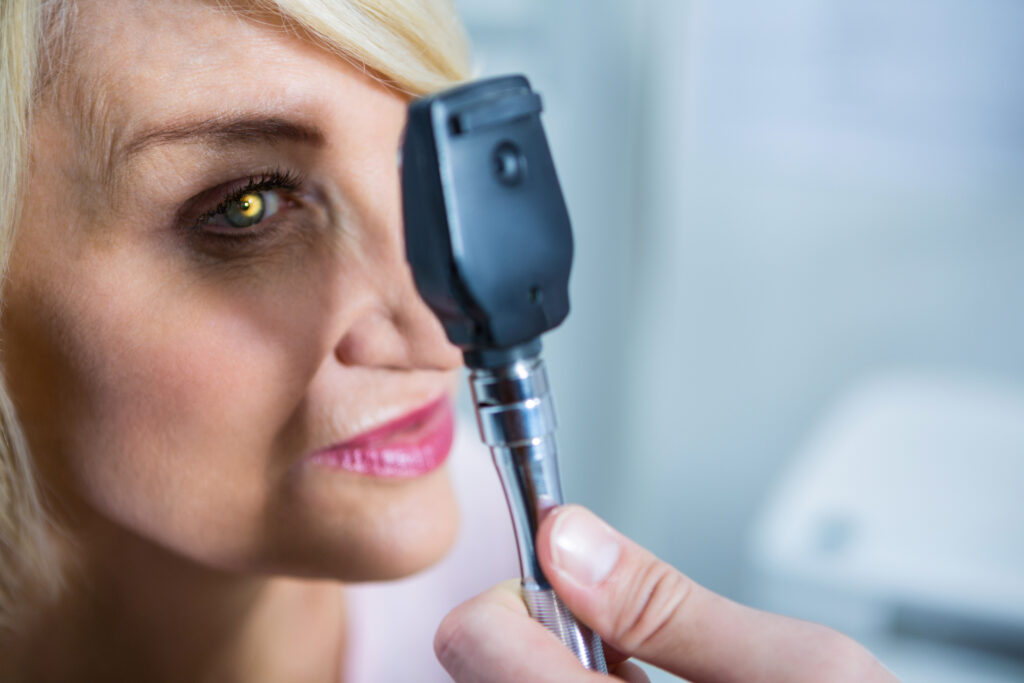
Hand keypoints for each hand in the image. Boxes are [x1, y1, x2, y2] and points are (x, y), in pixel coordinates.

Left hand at [435, 505, 896, 681]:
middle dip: (546, 634)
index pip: (474, 641)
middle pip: (482, 669)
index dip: (522, 594)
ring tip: (645, 681)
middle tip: (624, 644)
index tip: (575, 585)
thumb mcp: (801, 669)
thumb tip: (570, 540)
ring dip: (560, 668)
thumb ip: (671, 606)